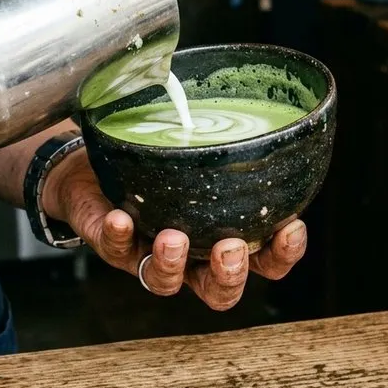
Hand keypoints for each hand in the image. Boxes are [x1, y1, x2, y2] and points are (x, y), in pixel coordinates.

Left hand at [44, 150, 307, 310]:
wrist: (96, 164)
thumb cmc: (160, 158)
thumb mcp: (200, 147)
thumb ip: (228, 139)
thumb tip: (261, 97)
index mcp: (223, 235)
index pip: (266, 261)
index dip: (283, 253)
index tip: (291, 226)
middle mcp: (191, 257)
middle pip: (220, 290)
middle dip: (230, 274)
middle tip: (231, 247)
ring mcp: (149, 255)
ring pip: (166, 282)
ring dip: (172, 265)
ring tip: (174, 238)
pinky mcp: (112, 246)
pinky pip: (115, 249)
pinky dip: (119, 236)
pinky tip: (121, 218)